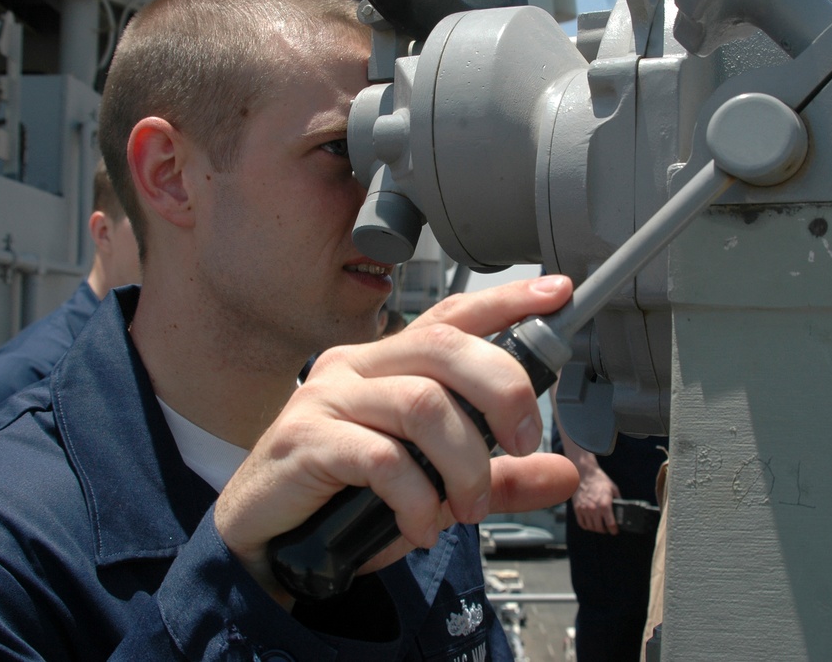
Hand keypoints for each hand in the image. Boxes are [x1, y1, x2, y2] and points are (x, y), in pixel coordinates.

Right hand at [214, 275, 578, 603]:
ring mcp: (328, 397)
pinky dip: (416, 499)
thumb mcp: (437, 488)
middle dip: (502, 392)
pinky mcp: (306, 438)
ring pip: (422, 404)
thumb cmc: (347, 498)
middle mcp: (358, 366)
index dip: (506, 301)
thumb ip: (498, 479)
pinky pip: (381, 458)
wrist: (268, 539)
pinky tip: (421, 528)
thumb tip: (563, 472)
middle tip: (521, 444)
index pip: (452, 316)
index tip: (556, 292)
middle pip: (446, 347)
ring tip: (466, 508)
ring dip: (464, 464)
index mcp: (388, 364)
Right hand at [573, 467, 620, 534]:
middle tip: (608, 529)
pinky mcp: (577, 509)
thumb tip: (622, 509)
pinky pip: (582, 523)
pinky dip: (587, 526)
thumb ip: (618, 500)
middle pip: (600, 528)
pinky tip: (590, 524)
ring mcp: (584, 509)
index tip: (615, 531)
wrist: (584, 473)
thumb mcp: (613, 488)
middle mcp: (594, 509)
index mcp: (605, 505)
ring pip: (591, 527)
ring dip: (596, 529)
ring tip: (599, 526)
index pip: (611, 525)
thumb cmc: (599, 480)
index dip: (614, 530)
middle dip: (605, 530)